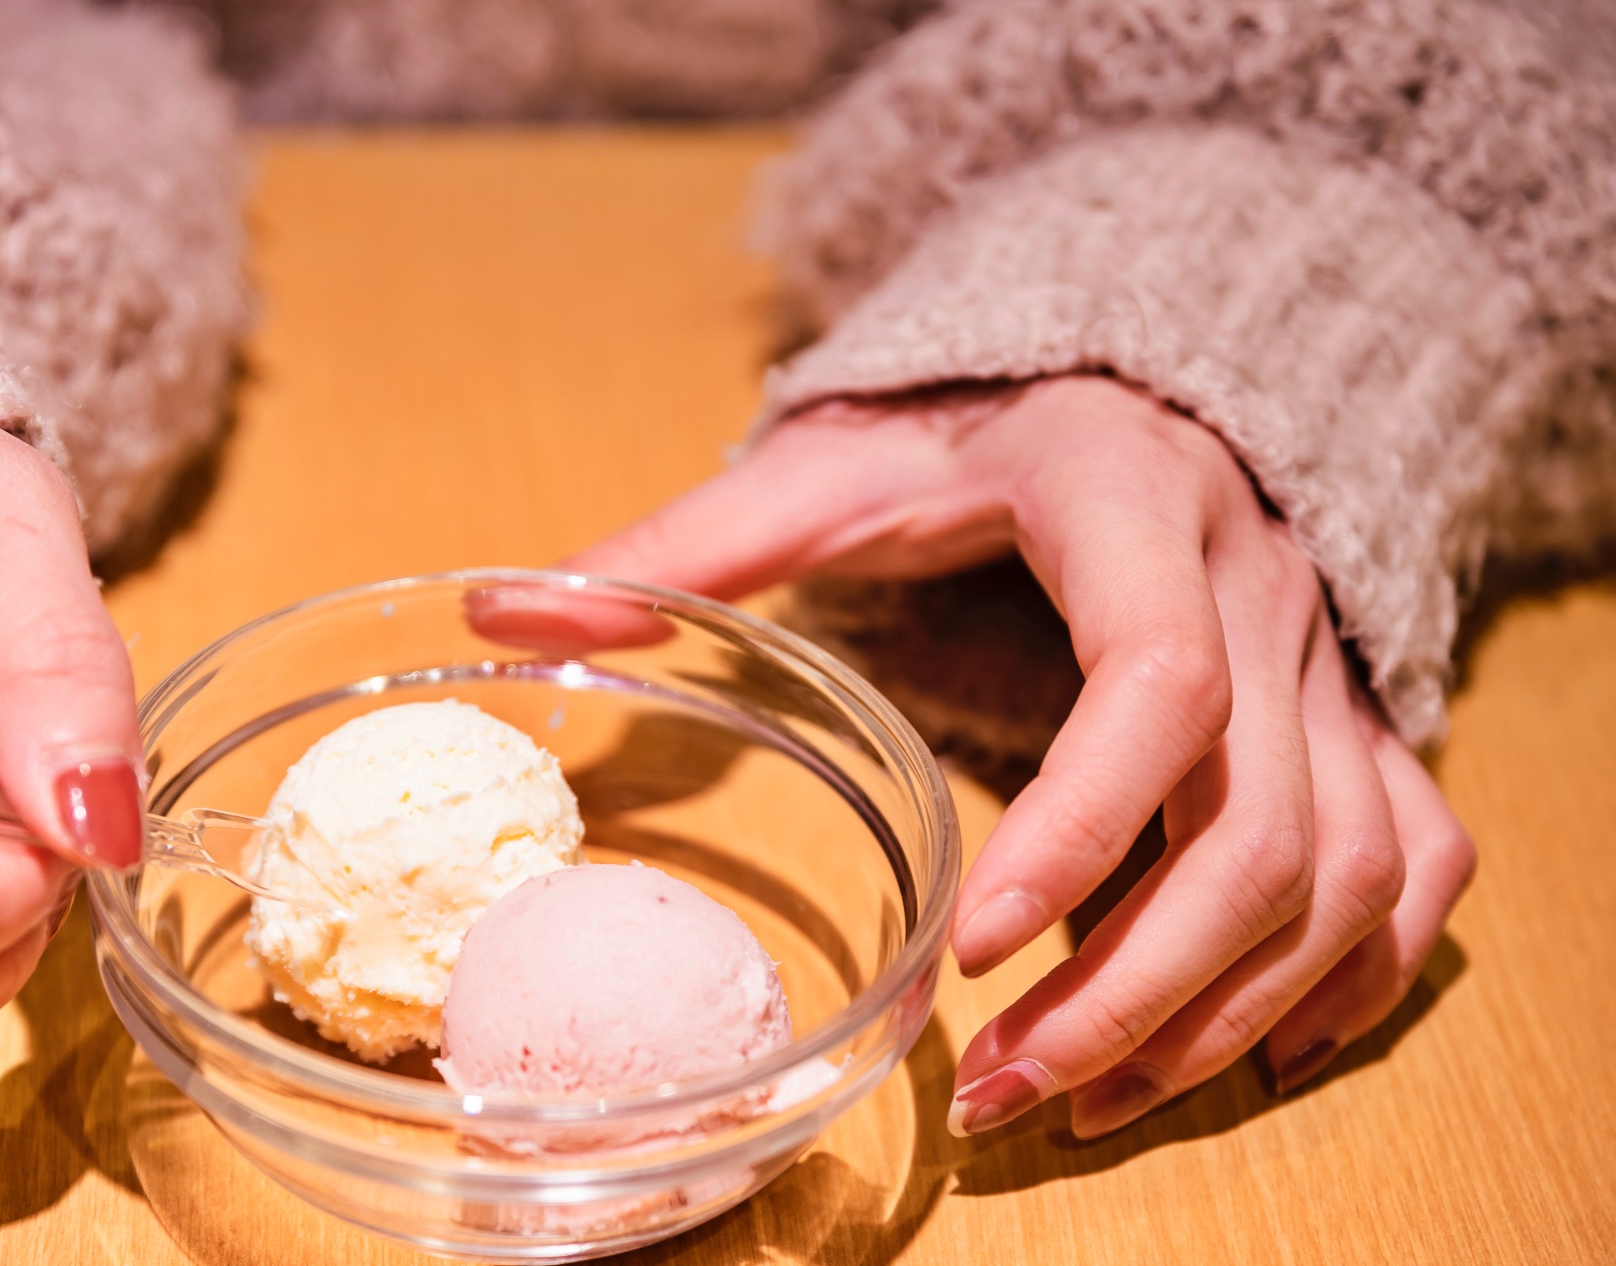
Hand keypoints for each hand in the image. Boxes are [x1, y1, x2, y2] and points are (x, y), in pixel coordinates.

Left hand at [566, 375, 1474, 1137]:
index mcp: (1125, 500)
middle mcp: (1258, 581)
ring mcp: (1329, 656)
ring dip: (1228, 1008)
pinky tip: (1247, 1049)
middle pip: (1260, 820)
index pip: (1156, 679)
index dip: (1079, 823)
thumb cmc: (961, 429)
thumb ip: (677, 544)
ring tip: (1083, 1093)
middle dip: (1142, 982)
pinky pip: (1411, 865)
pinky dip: (1349, 975)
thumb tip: (504, 616)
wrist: (1124, 372)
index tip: (975, 940)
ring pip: (1344, 868)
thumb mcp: (823, 470)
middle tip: (1007, 1086)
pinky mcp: (1358, 713)